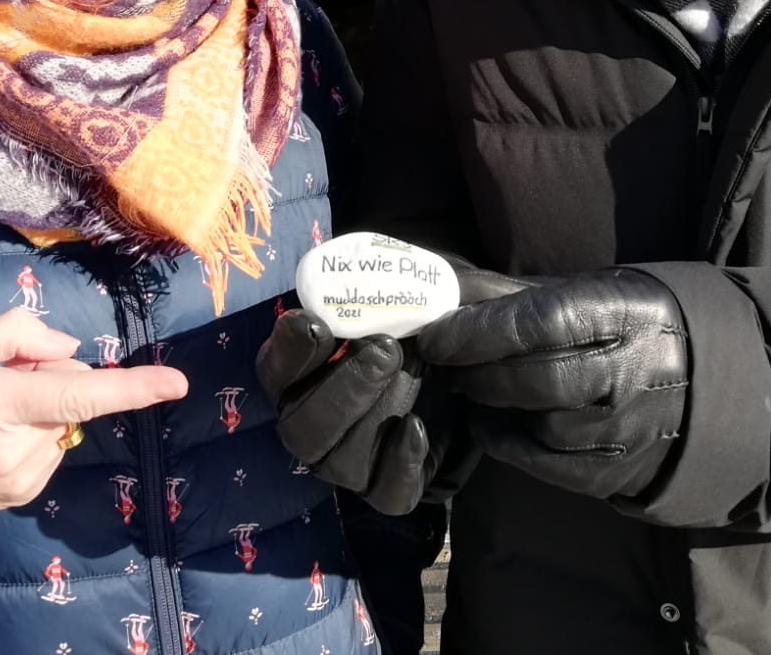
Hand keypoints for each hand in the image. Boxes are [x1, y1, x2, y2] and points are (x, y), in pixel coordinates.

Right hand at [0, 309, 186, 525]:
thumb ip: (17, 335)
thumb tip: (71, 349)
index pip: (75, 393)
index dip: (131, 388)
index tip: (175, 383)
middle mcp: (14, 446)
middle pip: (69, 394)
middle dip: (49, 376)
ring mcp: (20, 479)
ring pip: (63, 421)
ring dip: (41, 408)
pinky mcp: (22, 495)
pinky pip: (51, 446)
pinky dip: (34, 432)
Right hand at [256, 258, 530, 515]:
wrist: (495, 355)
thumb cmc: (445, 311)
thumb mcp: (427, 283)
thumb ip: (396, 279)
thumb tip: (373, 275)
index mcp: (311, 368)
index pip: (275, 370)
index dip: (287, 352)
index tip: (315, 322)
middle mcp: (321, 418)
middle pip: (298, 426)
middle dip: (337, 387)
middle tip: (386, 349)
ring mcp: (356, 458)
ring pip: (334, 461)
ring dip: (367, 415)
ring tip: (409, 370)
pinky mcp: (399, 484)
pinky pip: (387, 495)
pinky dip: (399, 465)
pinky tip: (419, 427)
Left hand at [415, 266, 687, 501]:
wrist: (707, 381)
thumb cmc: (627, 324)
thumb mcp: (590, 291)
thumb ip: (520, 294)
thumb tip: (446, 288)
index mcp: (627, 313)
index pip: (544, 321)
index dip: (482, 331)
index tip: (437, 336)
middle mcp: (635, 373)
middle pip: (540, 380)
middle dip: (480, 372)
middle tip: (447, 363)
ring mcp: (630, 429)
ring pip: (543, 427)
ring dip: (493, 408)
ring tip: (470, 387)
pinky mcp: (619, 471)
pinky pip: (550, 466)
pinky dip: (508, 446)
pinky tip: (489, 425)